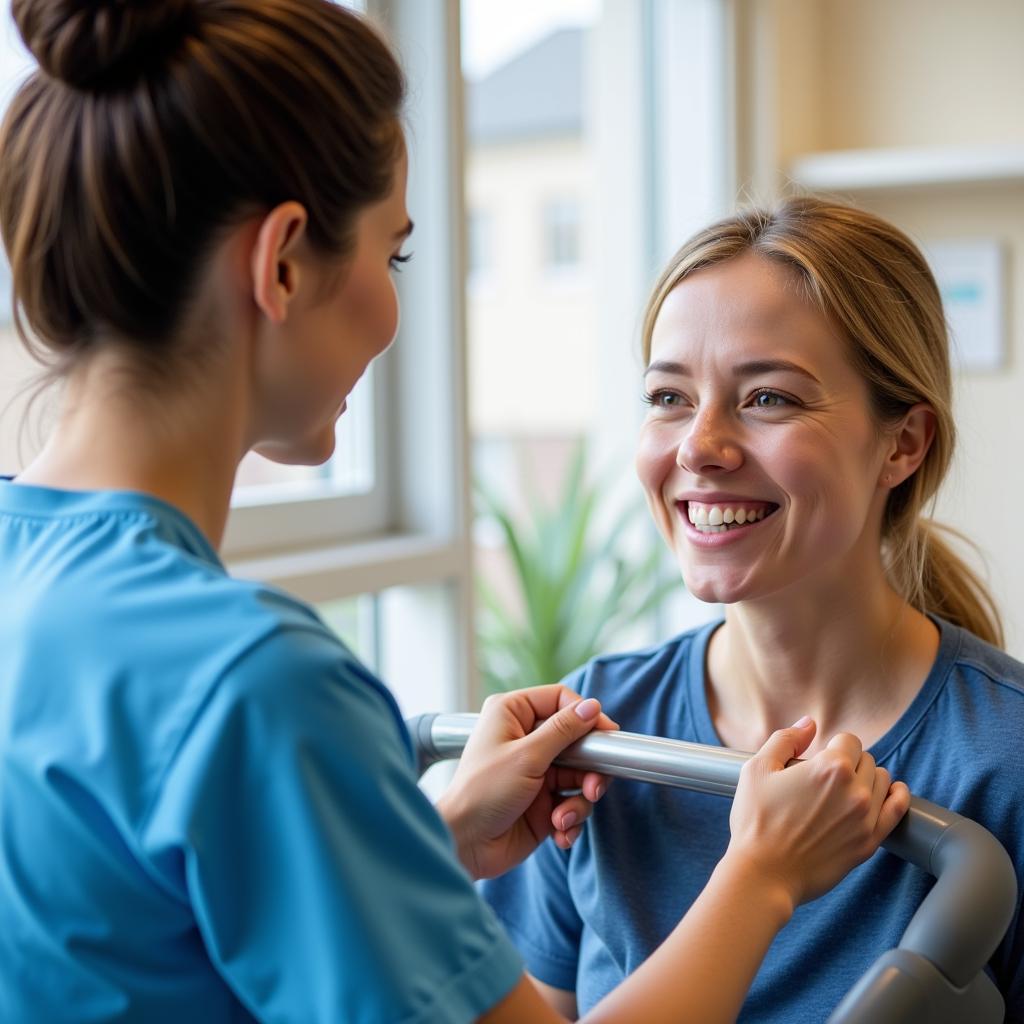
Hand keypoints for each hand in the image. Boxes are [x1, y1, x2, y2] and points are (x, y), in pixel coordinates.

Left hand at [435, 685, 617, 879]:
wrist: (465, 846)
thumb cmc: (482, 793)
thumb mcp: (526, 756)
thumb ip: (563, 731)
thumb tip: (591, 707)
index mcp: (513, 714)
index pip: (560, 700)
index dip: (585, 715)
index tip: (608, 734)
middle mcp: (526, 739)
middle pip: (578, 741)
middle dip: (590, 770)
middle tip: (593, 788)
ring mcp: (536, 772)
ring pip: (580, 776)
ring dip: (578, 801)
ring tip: (563, 818)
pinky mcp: (543, 803)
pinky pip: (572, 803)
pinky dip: (570, 819)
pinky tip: (558, 831)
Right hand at [725, 719, 909, 914]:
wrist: (764, 873)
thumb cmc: (756, 821)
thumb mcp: (757, 769)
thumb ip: (786, 739)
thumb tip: (809, 724)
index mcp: (830, 766)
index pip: (848, 740)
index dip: (831, 746)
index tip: (818, 759)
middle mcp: (856, 789)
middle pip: (866, 760)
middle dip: (848, 762)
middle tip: (825, 778)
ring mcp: (866, 818)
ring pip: (883, 781)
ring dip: (868, 779)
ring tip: (846, 789)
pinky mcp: (869, 842)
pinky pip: (897, 810)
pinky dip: (897, 797)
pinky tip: (892, 792)